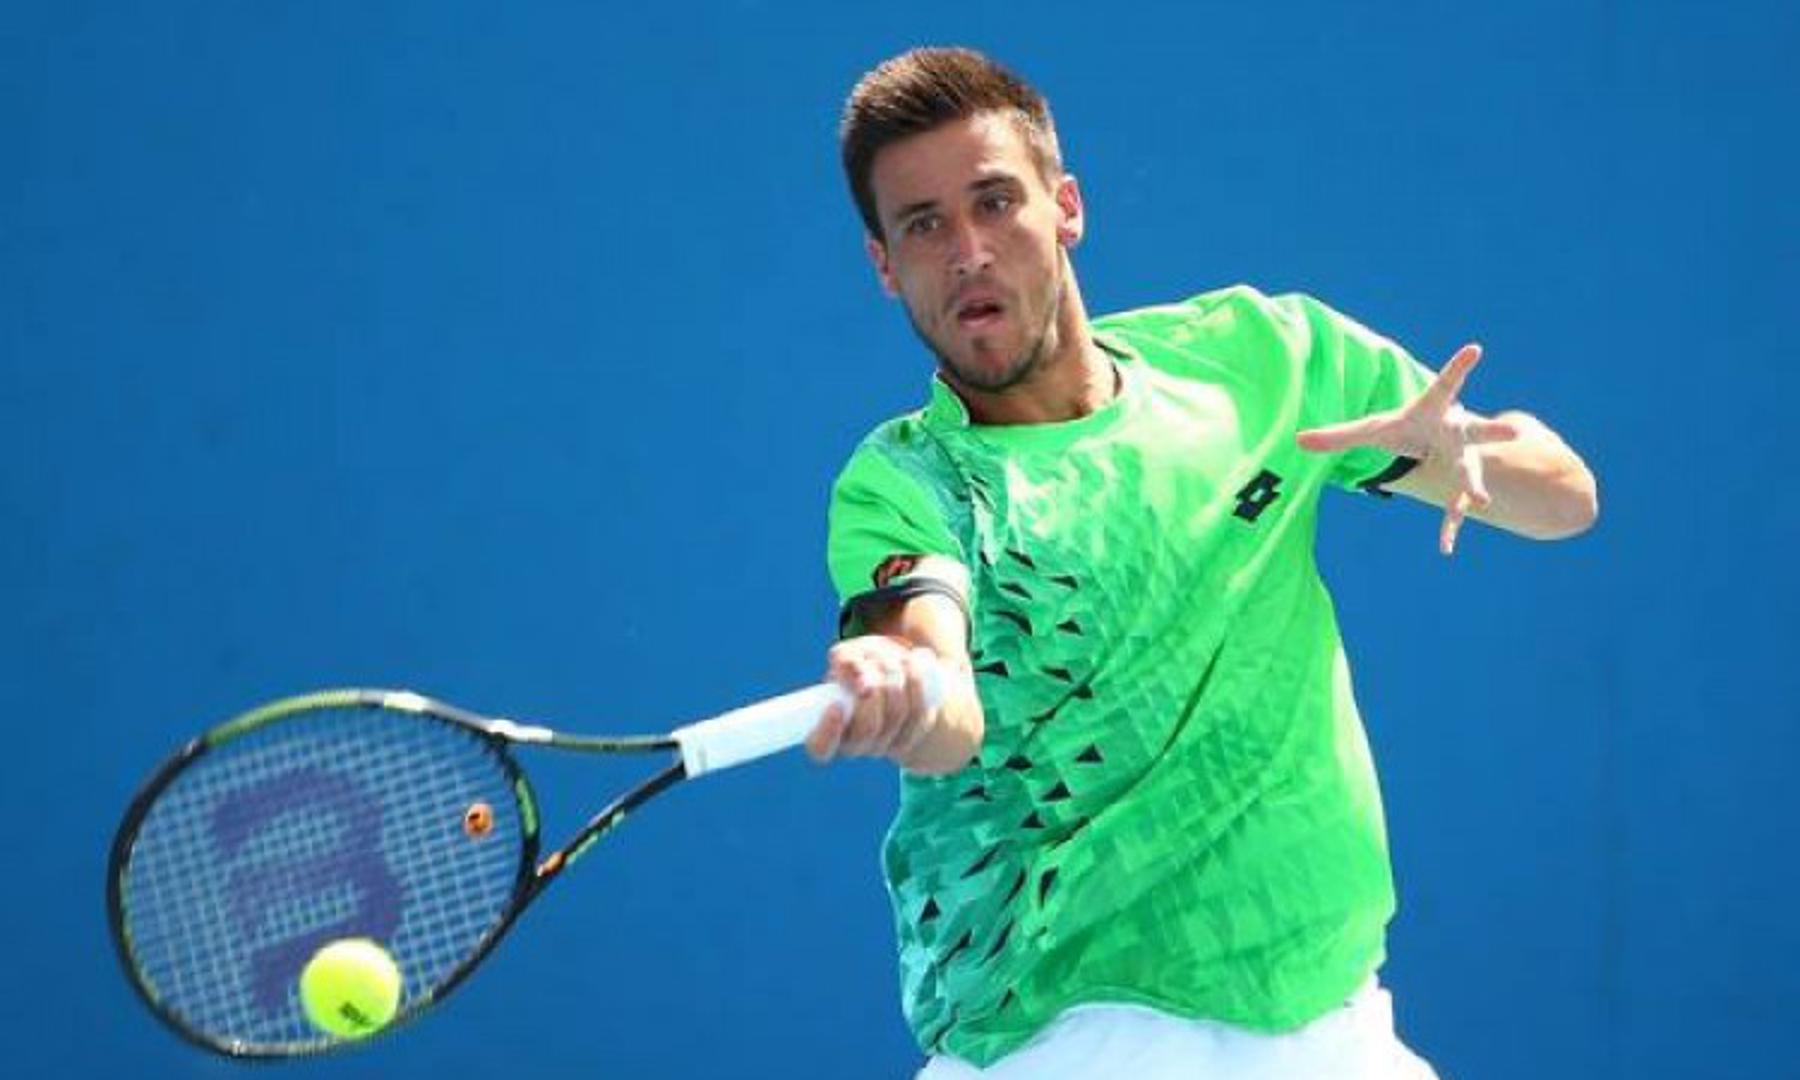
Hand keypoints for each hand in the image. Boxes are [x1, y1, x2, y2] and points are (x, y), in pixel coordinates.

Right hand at [806, 636, 942, 766]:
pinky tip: (916, 664)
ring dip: (896, 681)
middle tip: (875, 667)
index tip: (836, 706)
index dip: (828, 732)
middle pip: (867, 729)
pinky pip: (919, 715)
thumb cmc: (863, 663)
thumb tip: (858, 676)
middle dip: (875, 690)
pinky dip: (917, 685)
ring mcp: (883, 744)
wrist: (896, 673)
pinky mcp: (911, 735)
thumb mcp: (849, 655)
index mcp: (827, 729)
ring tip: (896, 659)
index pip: (820, 747)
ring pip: (895, 716)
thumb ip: (846, 660)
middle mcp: (854, 744)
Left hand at [1297, 343, 1519, 555]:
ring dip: (1475, 485)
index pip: (1447, 385)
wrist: (1428, 440)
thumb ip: (1336, 435)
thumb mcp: (1369, 429)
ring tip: (1481, 500)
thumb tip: (1296, 440)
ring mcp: (1461, 459)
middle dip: (1494, 431)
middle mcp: (1455, 433)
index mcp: (1433, 411)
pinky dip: (1449, 526)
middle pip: (1476, 431)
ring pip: (1472, 471)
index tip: (1477, 347)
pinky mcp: (1457, 483)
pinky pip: (1454, 508)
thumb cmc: (1402, 427)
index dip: (1459, 367)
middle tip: (1513, 430)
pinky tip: (1445, 547)